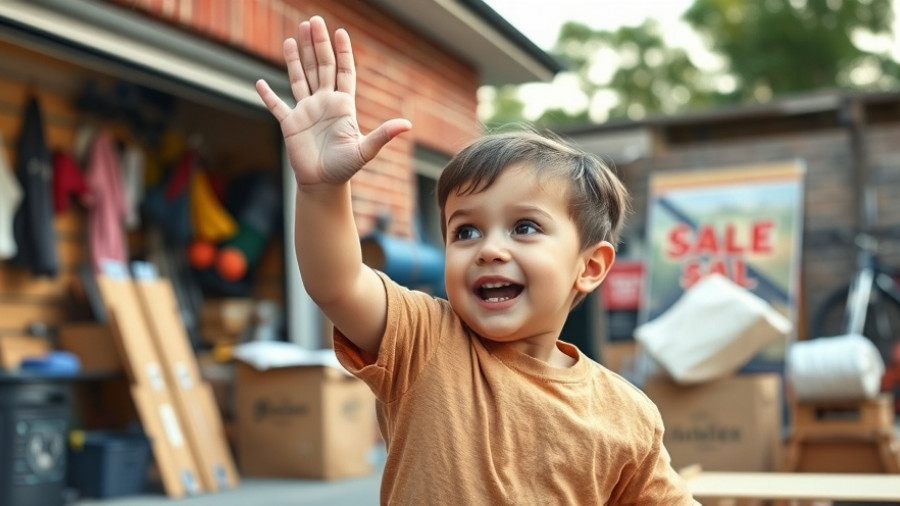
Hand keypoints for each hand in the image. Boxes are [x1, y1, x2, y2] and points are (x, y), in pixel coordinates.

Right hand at [256, 16, 410, 185]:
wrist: (324, 184)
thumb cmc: (345, 169)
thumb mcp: (365, 150)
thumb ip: (382, 135)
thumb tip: (407, 125)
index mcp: (342, 106)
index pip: (343, 72)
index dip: (342, 52)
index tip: (339, 31)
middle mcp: (324, 104)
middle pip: (321, 67)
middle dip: (317, 44)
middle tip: (312, 21)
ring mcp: (306, 112)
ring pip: (300, 78)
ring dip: (296, 59)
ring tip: (292, 37)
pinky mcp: (290, 124)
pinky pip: (277, 106)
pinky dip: (268, 95)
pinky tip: (260, 82)